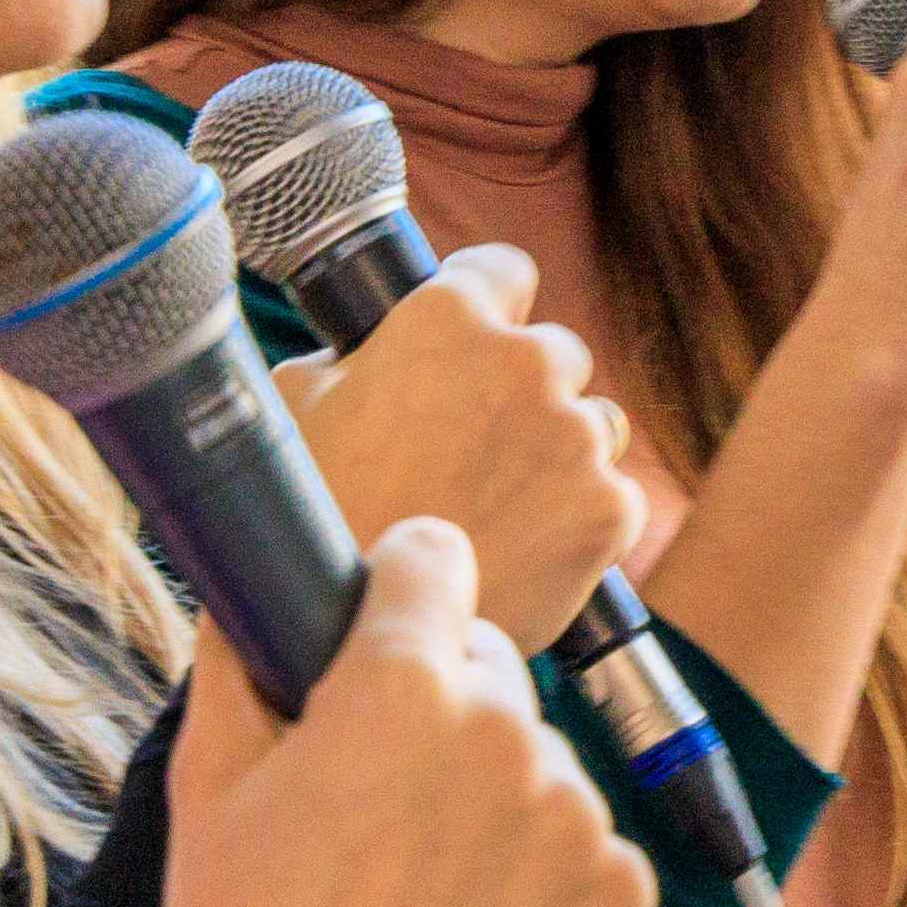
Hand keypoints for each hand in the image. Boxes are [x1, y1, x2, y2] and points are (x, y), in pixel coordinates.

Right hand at [141, 519, 658, 906]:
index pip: (434, 557)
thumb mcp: (208, 791)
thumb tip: (256, 597)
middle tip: (374, 802)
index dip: (400, 590)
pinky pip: (586, 843)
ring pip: (539, 760)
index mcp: (400, 686)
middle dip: (440, 707)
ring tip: (414, 893)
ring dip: (494, 798)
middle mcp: (508, 731)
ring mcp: (576, 814)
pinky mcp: (621, 890)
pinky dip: (543, 876)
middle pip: (488, 665)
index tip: (381, 627)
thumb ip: (245, 667)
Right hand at [282, 243, 644, 652]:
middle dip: (523, 389)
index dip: (484, 305)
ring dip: (560, 451)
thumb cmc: (308, 517)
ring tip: (497, 504)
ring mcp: (577, 436)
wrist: (348, 637)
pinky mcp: (609, 509)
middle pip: (555, 352)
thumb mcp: (293, 401)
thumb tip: (363, 350)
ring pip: (595, 422)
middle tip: (472, 446)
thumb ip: (350, 356)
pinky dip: (580, 517)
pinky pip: (613, 494)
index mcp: (449, 316)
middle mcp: (528, 362)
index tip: (470, 342)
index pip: (504, 270)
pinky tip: (523, 546)